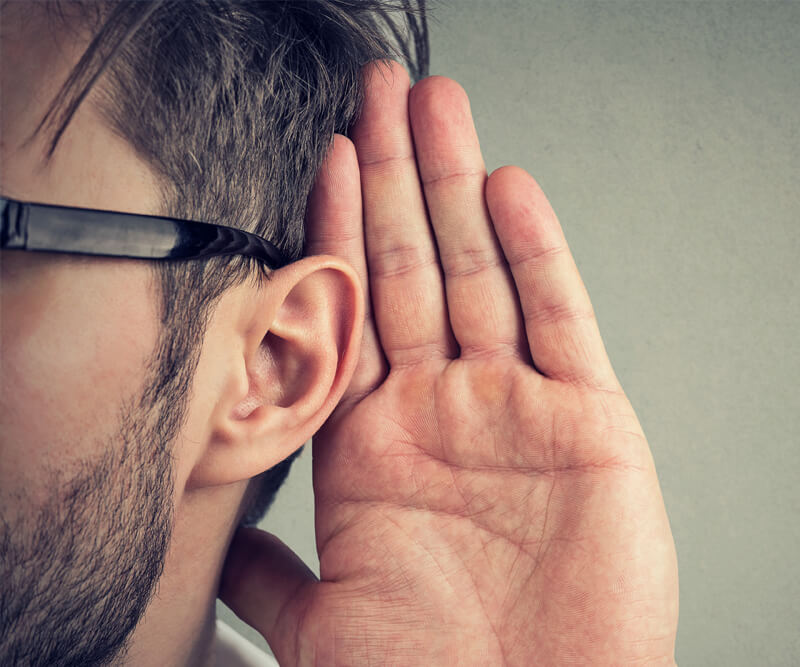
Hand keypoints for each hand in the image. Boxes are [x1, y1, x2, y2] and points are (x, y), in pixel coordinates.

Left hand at [220, 61, 678, 665]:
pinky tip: (509, 192)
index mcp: (375, 449)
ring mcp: (514, 408)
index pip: (349, 312)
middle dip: (394, 175)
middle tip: (384, 93)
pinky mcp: (587, 421)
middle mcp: (442, 413)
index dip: (334, 229)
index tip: (324, 156)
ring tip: (440, 108)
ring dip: (457, 187)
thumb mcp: (320, 628)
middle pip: (412, 268)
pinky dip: (537, 254)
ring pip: (480, 272)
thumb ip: (266, 570)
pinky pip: (559, 319)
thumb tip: (211, 535)